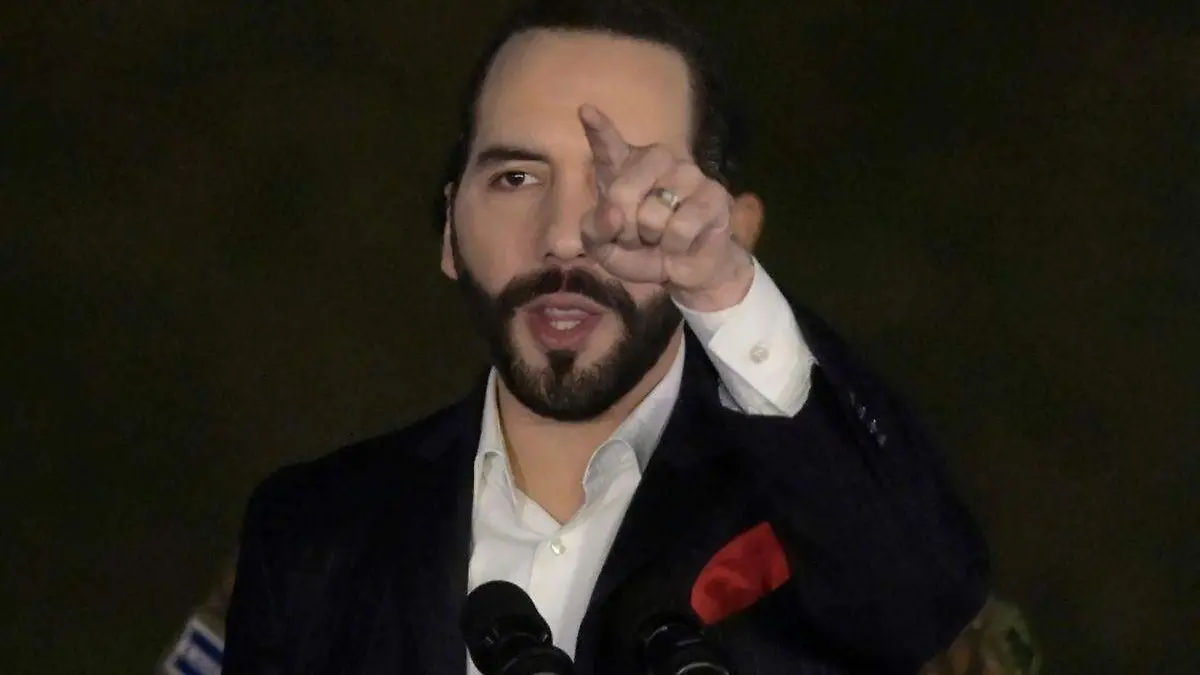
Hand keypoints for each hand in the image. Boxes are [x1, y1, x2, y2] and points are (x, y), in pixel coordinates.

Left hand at [579, 104, 754, 312]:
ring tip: (661, 238)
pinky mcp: (713, 193)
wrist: (685, 270)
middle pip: (621, 192)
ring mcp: (687, 173)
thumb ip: (595, 231)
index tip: (585, 111)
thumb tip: (614, 214)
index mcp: (624, 166)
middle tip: (637, 236)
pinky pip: (681, 227)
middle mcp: (656, 160)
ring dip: (653, 239)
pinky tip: (681, 243)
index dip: (598, 129)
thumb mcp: (606, 249)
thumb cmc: (642, 252)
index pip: (608, 144)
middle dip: (624, 229)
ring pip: (652, 214)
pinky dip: (675, 246)